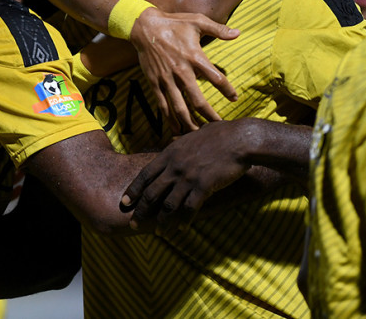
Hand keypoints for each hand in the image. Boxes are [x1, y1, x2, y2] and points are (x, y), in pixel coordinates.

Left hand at [120, 119, 252, 234]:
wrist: (240, 139)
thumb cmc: (220, 135)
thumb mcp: (193, 135)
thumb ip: (181, 142)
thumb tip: (175, 140)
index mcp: (170, 153)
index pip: (145, 174)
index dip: (134, 189)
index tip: (125, 201)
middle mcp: (175, 166)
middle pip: (151, 192)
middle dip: (141, 210)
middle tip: (133, 223)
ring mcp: (188, 177)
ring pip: (168, 204)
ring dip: (162, 221)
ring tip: (157, 231)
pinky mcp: (203, 186)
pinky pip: (190, 209)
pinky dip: (184, 221)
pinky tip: (181, 229)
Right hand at [129, 7, 239, 133]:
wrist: (144, 26)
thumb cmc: (173, 23)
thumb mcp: (197, 21)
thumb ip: (219, 29)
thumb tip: (238, 33)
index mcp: (194, 57)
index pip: (216, 78)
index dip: (228, 90)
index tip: (234, 98)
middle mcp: (181, 71)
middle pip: (198, 100)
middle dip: (210, 116)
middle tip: (219, 125)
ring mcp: (167, 79)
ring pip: (179, 107)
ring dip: (190, 122)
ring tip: (199, 134)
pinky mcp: (155, 83)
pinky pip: (163, 104)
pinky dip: (170, 119)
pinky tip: (177, 129)